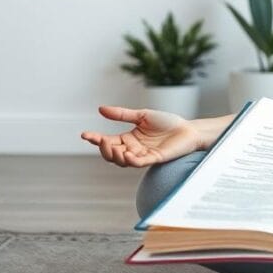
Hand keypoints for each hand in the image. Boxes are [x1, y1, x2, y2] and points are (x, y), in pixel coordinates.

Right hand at [80, 106, 201, 166]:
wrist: (188, 129)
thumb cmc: (167, 122)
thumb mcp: (142, 115)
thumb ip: (122, 114)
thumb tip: (101, 109)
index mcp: (128, 139)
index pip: (108, 141)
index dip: (95, 139)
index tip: (84, 135)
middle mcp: (133, 149)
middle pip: (111, 154)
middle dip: (103, 149)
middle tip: (101, 140)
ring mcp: (143, 155)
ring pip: (122, 161)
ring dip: (115, 156)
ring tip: (112, 147)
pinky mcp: (154, 158)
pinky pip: (139, 162)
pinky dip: (131, 160)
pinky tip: (126, 155)